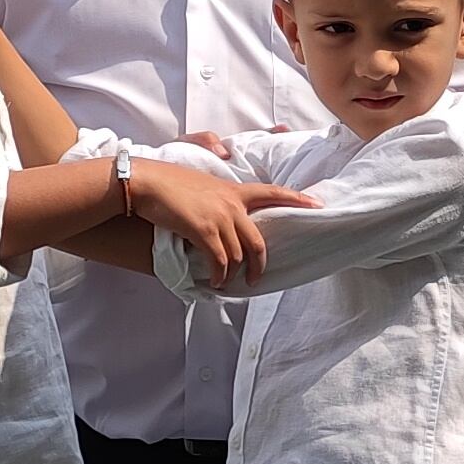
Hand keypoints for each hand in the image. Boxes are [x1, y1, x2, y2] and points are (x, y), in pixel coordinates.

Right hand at [126, 161, 312, 285]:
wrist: (146, 182)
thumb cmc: (168, 181)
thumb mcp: (201, 181)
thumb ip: (217, 195)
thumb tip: (223, 211)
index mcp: (233, 190)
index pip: (272, 192)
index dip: (296, 199)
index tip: (317, 204)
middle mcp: (231, 204)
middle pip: (257, 240)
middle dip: (260, 263)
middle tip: (257, 278)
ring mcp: (219, 217)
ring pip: (238, 255)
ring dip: (233, 274)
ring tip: (226, 283)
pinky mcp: (203, 231)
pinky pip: (220, 261)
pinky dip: (220, 275)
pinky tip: (216, 281)